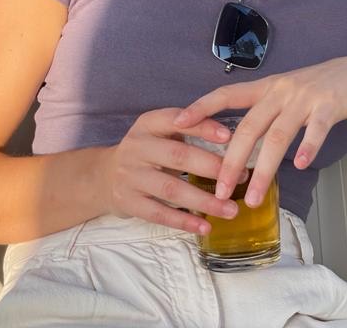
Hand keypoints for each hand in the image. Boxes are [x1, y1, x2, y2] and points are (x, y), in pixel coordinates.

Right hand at [102, 108, 240, 233]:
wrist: (104, 176)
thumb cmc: (146, 151)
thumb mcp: (160, 132)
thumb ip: (188, 129)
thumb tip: (234, 137)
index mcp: (148, 124)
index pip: (176, 120)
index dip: (202, 127)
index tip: (229, 137)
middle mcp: (136, 147)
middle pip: (178, 156)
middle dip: (212, 167)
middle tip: (242, 177)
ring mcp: (131, 176)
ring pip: (172, 189)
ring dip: (204, 200)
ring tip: (231, 209)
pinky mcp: (129, 202)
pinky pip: (159, 214)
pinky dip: (184, 221)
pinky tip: (205, 226)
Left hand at [172, 54, 346, 208]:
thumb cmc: (323, 86)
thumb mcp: (288, 92)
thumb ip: (266, 111)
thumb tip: (241, 142)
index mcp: (267, 86)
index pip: (226, 94)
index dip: (201, 107)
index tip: (177, 123)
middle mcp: (281, 90)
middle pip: (248, 127)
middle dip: (230, 161)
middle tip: (217, 191)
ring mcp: (305, 97)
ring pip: (277, 136)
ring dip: (263, 169)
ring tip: (253, 197)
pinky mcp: (330, 105)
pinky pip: (315, 130)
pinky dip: (307, 148)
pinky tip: (301, 166)